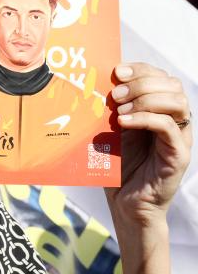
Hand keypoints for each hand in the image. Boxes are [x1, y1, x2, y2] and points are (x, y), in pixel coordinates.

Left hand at [106, 62, 191, 226]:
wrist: (126, 204)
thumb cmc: (117, 167)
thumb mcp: (112, 131)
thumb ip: (112, 108)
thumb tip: (94, 82)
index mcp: (160, 111)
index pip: (161, 76)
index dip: (141, 69)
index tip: (117, 71)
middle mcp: (175, 121)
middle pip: (172, 84)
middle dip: (142, 82)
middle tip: (115, 93)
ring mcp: (180, 138)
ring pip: (178, 102)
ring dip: (145, 99)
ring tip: (119, 109)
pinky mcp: (179, 156)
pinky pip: (170, 127)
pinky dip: (145, 119)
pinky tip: (123, 122)